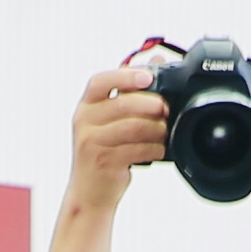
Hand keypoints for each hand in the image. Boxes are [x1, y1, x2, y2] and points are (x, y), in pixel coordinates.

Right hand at [62, 64, 168, 214]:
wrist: (90, 192)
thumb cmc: (104, 152)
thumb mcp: (110, 119)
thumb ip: (130, 91)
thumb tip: (156, 59)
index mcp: (86, 105)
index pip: (100, 81)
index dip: (125, 76)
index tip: (148, 77)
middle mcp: (84, 121)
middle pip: (122, 104)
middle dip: (151, 105)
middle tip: (166, 110)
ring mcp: (91, 142)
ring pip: (132, 127)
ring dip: (156, 128)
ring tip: (164, 132)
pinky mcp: (103, 162)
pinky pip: (136, 150)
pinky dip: (153, 148)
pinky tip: (159, 149)